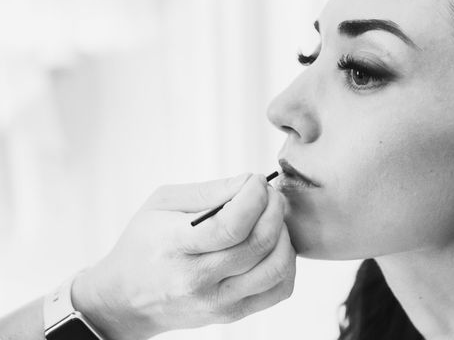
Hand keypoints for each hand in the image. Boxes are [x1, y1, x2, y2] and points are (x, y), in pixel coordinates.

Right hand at [72, 173, 295, 339]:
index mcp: (175, 246)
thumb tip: (250, 183)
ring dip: (284, 235)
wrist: (125, 300)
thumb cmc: (145, 243)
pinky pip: (279, 290)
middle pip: (259, 244)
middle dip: (275, 209)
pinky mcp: (232, 314)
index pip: (230, 226)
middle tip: (270, 195)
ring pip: (275, 268)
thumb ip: (209, 192)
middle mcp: (198, 280)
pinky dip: (286, 263)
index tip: (257, 181)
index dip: (255, 197)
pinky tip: (273, 246)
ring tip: (272, 219)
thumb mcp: (163, 204)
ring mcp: (218, 302)